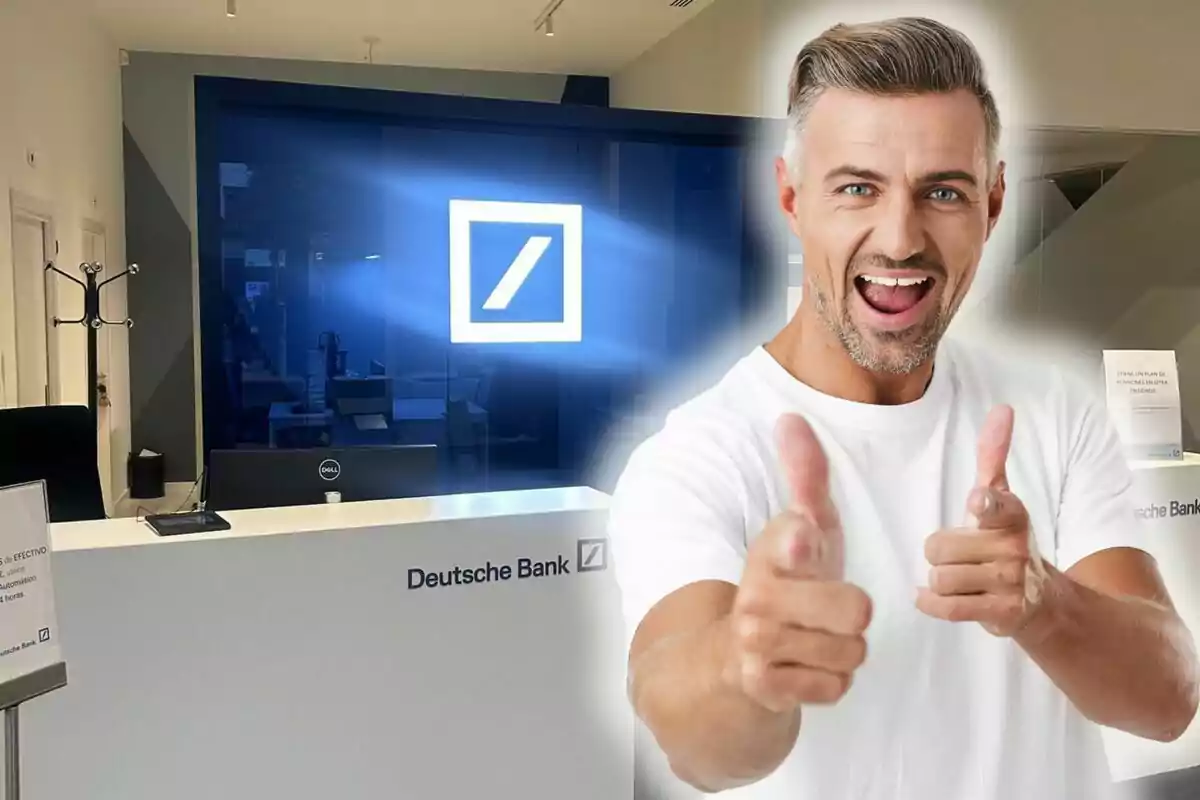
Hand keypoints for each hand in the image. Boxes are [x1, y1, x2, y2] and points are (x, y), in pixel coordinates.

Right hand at [725, 414, 872, 713]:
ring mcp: (757, 643)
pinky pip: (835, 688)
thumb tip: (790, 418)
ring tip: (815, 637)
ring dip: (844, 650)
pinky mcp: (765, 685)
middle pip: (858, 611)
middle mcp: (758, 595)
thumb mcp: (804, 527)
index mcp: (772, 550)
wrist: (736, 653)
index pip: (792, 542)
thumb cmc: (789, 580)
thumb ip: (806, 476)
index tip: (803, 540)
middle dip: (855, 616)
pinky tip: (805, 666)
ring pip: (852, 653)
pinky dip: (830, 682)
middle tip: (828, 610)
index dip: (801, 544)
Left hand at [917, 405, 1048, 636]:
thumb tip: (1002, 408)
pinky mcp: (1004, 614)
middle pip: (938, 548)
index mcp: (1013, 515)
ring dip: (940, 581)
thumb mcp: (1003, 497)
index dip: (985, 504)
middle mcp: (1014, 548)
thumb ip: (994, 455)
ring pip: (940, 579)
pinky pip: (948, 608)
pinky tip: (933, 597)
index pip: (997, 506)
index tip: (977, 501)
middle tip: (961, 557)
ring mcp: (1011, 583)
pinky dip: (932, 604)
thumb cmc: (1006, 540)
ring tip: (962, 579)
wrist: (1043, 601)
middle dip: (939, 554)